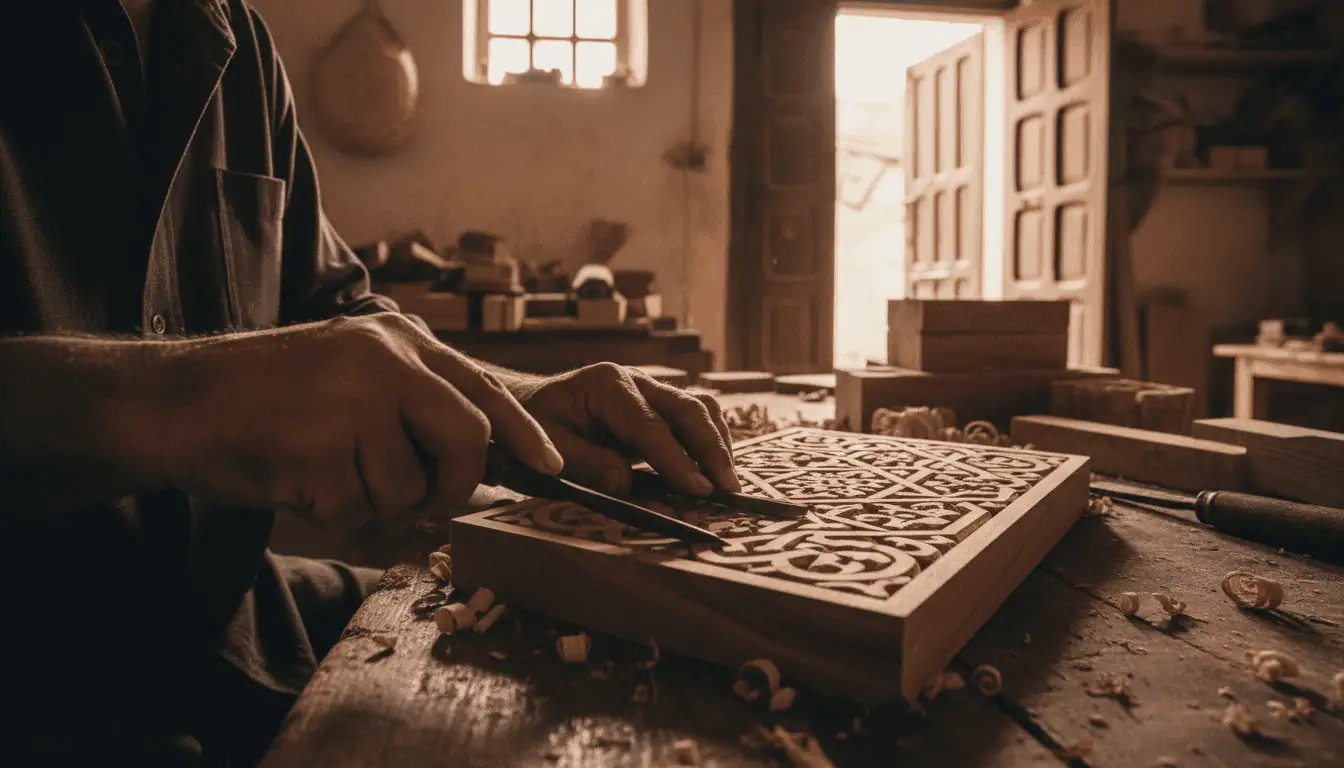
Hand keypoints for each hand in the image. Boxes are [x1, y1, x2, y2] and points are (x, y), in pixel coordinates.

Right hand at [161, 314, 562, 529]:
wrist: (176, 401)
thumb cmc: (268, 401)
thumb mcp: (350, 376)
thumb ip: (411, 409)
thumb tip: (476, 471)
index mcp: (397, 341)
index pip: (482, 388)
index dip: (523, 434)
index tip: (552, 466)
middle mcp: (384, 361)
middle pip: (468, 439)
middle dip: (453, 485)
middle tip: (421, 499)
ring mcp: (353, 401)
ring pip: (408, 489)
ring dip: (371, 503)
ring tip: (323, 470)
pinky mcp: (320, 448)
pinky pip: (356, 511)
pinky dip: (330, 513)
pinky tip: (294, 478)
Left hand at [515, 363, 738, 496]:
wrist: (526, 404)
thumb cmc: (534, 425)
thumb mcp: (546, 445)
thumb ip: (584, 462)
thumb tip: (624, 483)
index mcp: (606, 384)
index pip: (650, 425)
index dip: (676, 459)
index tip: (698, 489)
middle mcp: (636, 380)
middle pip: (688, 408)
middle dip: (712, 449)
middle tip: (728, 489)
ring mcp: (650, 390)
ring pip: (700, 408)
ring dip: (718, 444)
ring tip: (729, 483)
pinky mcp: (658, 406)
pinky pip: (695, 417)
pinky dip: (711, 441)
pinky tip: (716, 470)